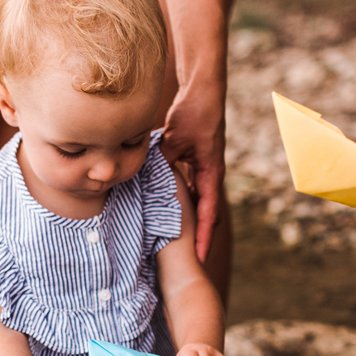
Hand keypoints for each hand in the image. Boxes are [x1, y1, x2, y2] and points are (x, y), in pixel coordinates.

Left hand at [161, 89, 225, 263]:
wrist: (204, 93)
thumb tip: (145, 179)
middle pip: (206, 216)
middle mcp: (211, 177)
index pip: (208, 214)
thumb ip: (162, 161)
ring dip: (191, 224)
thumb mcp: (174, 139)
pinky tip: (169, 213)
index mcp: (210, 174)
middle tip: (188, 262)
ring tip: (178, 247)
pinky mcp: (198, 164)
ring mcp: (205, 171)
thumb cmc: (194, 114)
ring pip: (199, 205)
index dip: (203, 238)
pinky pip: (193, 191)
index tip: (199, 259)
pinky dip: (184, 205)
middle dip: (198, 239)